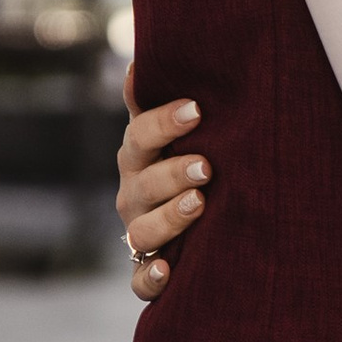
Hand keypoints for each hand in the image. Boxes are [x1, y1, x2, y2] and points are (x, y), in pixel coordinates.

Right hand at [117, 81, 209, 298]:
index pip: (141, 134)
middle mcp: (134, 194)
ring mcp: (138, 232)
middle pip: (144, 183)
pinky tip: (168, 268)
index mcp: (140, 155)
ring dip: (168, 218)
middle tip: (207, 166)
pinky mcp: (146, 271)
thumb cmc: (192, 158)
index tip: (197, 110)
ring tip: (199, 204)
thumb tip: (141, 60)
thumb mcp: (182, 130)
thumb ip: (162, 100)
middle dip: (174, 172)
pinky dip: (151, 277)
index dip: (164, 122)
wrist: (200, 219)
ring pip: (142, 231)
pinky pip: (140, 281)